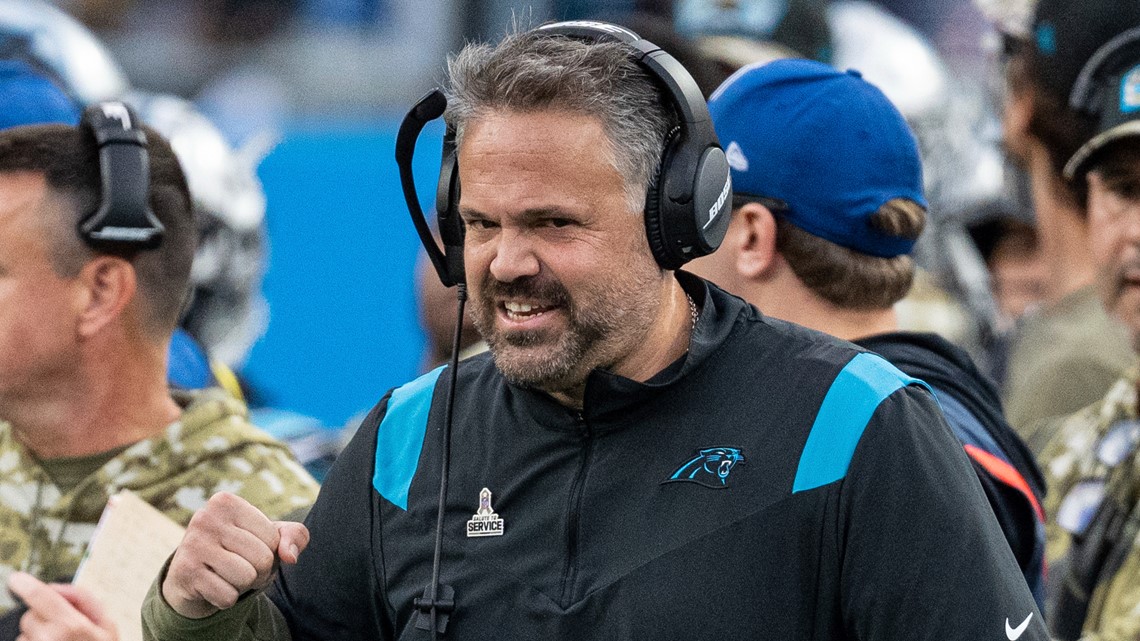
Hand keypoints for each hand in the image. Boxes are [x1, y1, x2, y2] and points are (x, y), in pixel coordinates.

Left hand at [7, 572, 117, 640]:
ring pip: (24, 636)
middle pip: (29, 617)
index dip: (25, 585)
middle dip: (40, 619)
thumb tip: (54, 588)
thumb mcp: (108, 625)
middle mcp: (49, 639)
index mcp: (72, 625)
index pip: (40, 597)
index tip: (16, 579)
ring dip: (35, 638)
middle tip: (61, 630)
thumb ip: (84, 599)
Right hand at [161, 492, 308, 618]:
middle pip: (263, 559)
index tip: (249, 550)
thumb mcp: (270, 536)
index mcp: (227, 502)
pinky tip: (212, 587)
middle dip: (259, 571)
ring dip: (243, 585)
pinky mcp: (185, 573)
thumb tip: (290, 556)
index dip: (270, 553)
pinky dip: (226, 599)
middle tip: (240, 567)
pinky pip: (227, 597)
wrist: (191, 577)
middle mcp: (206, 518)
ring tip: (228, 576)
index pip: (273, 539)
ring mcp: (192, 545)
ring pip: (246, 578)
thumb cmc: (238, 550)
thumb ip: (295, 536)